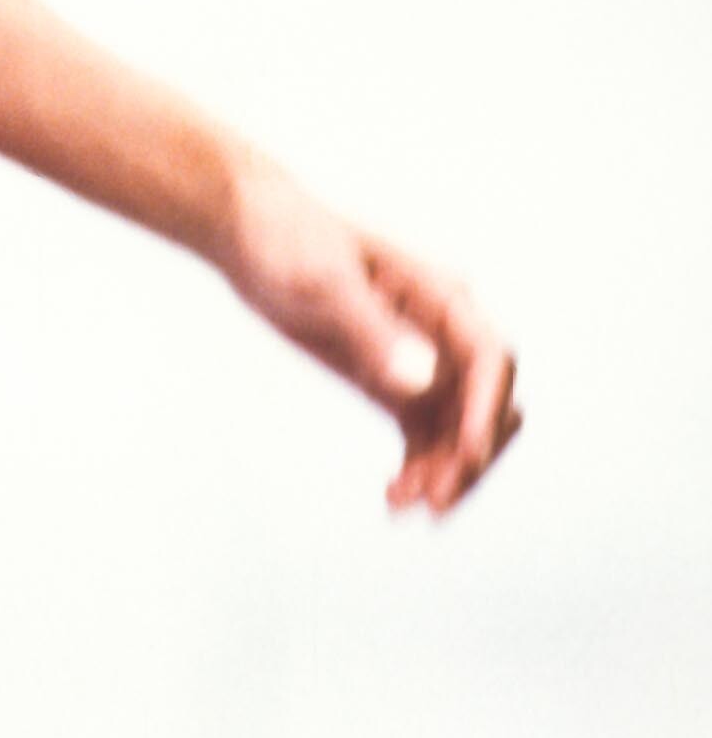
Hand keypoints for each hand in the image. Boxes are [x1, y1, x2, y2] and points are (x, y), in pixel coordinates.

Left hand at [221, 152, 521, 514]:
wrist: (248, 233)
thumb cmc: (290, 236)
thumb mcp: (325, 281)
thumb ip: (374, 330)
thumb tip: (423, 379)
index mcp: (438, 293)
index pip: (489, 358)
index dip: (487, 409)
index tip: (466, 454)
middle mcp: (438, 330)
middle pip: (483, 404)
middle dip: (470, 455)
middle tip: (435, 501)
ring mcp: (416, 358)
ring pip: (455, 431)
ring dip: (445, 471)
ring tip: (407, 504)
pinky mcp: (389, 378)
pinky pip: (422, 434)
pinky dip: (419, 466)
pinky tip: (395, 494)